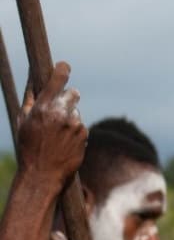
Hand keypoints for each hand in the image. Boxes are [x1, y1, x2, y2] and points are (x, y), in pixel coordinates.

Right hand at [15, 61, 86, 189]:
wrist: (43, 174)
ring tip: (57, 134)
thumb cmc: (28, 145)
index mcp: (43, 107)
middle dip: (67, 97)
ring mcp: (75, 124)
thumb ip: (31, 96)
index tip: (64, 66)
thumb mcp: (23, 120)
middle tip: (60, 106)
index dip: (62, 69)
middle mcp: (61, 113)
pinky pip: (81, 126)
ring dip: (69, 118)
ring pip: (76, 112)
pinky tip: (65, 142)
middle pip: (73, 93)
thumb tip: (33, 74)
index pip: (58, 79)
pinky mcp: (84, 134)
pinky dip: (75, 131)